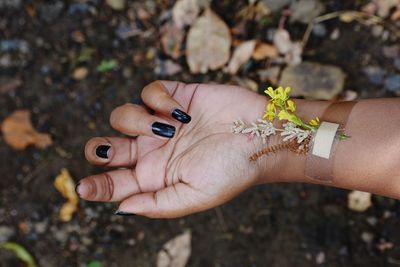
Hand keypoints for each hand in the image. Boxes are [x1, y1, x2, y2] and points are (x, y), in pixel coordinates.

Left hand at [77, 81, 271, 217]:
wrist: (262, 137)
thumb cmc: (232, 170)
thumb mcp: (195, 196)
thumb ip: (157, 204)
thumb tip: (120, 207)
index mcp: (155, 177)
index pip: (115, 183)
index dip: (96, 186)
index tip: (83, 189)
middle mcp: (153, 149)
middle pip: (106, 147)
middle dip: (99, 149)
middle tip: (110, 151)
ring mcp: (161, 121)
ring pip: (122, 116)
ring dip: (136, 121)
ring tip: (170, 128)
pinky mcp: (175, 96)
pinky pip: (148, 91)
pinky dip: (158, 99)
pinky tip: (181, 110)